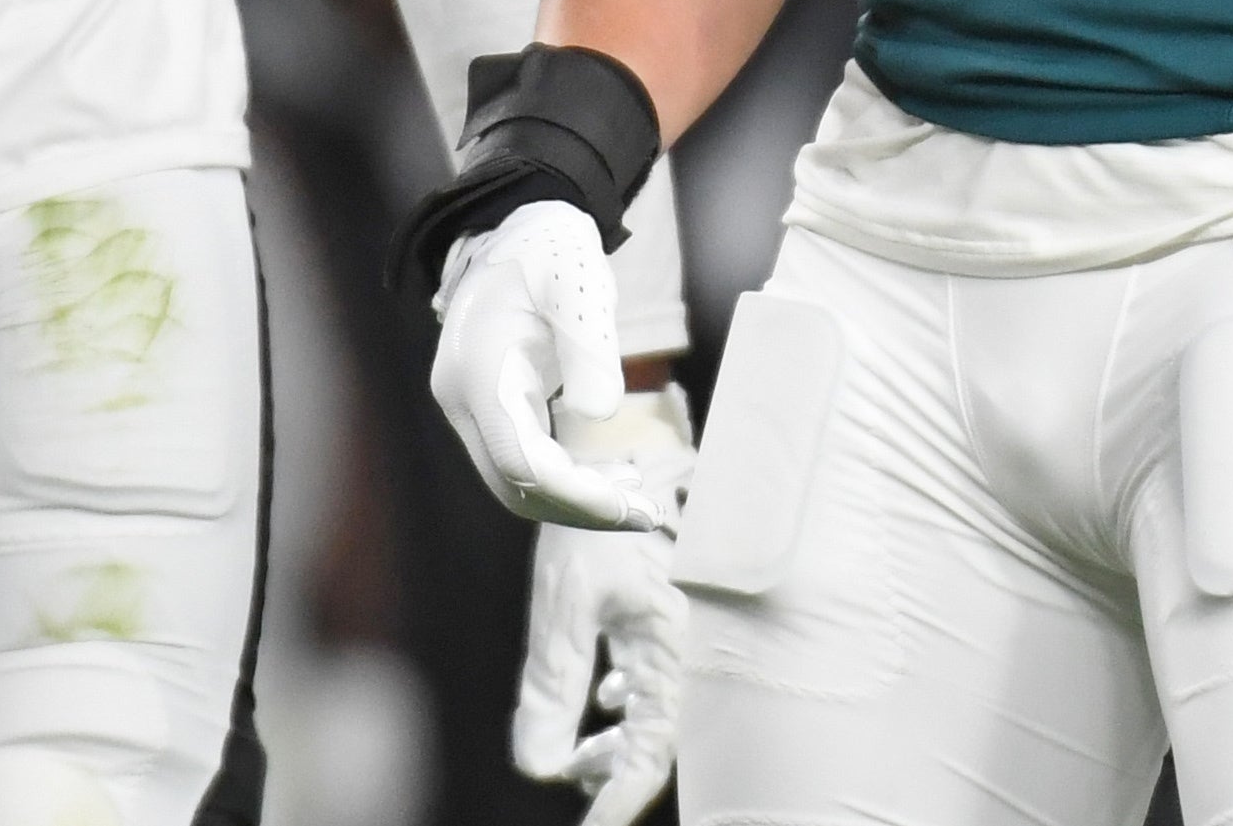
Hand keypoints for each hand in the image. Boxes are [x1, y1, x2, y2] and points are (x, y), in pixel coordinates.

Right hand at [429, 199, 661, 530]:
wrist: (514, 227)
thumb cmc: (548, 248)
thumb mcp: (576, 282)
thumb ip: (588, 345)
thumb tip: (600, 415)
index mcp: (480, 369)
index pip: (521, 461)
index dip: (576, 495)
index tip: (630, 506)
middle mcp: (463, 397)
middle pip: (515, 484)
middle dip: (581, 508)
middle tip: (648, 512)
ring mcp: (471, 405)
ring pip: (516, 482)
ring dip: (576, 498)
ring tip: (639, 498)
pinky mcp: (487, 407)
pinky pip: (523, 460)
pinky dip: (566, 478)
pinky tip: (613, 475)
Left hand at [515, 384, 692, 825]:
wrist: (630, 441)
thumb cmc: (600, 511)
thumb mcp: (565, 601)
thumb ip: (552, 687)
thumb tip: (538, 766)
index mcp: (675, 650)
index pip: (651, 752)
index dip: (619, 799)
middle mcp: (693, 646)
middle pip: (660, 737)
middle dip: (615, 769)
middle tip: (574, 775)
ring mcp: (688, 628)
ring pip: (660, 707)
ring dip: (620, 734)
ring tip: (582, 745)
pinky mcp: (676, 610)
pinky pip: (662, 673)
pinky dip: (630, 695)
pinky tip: (605, 692)